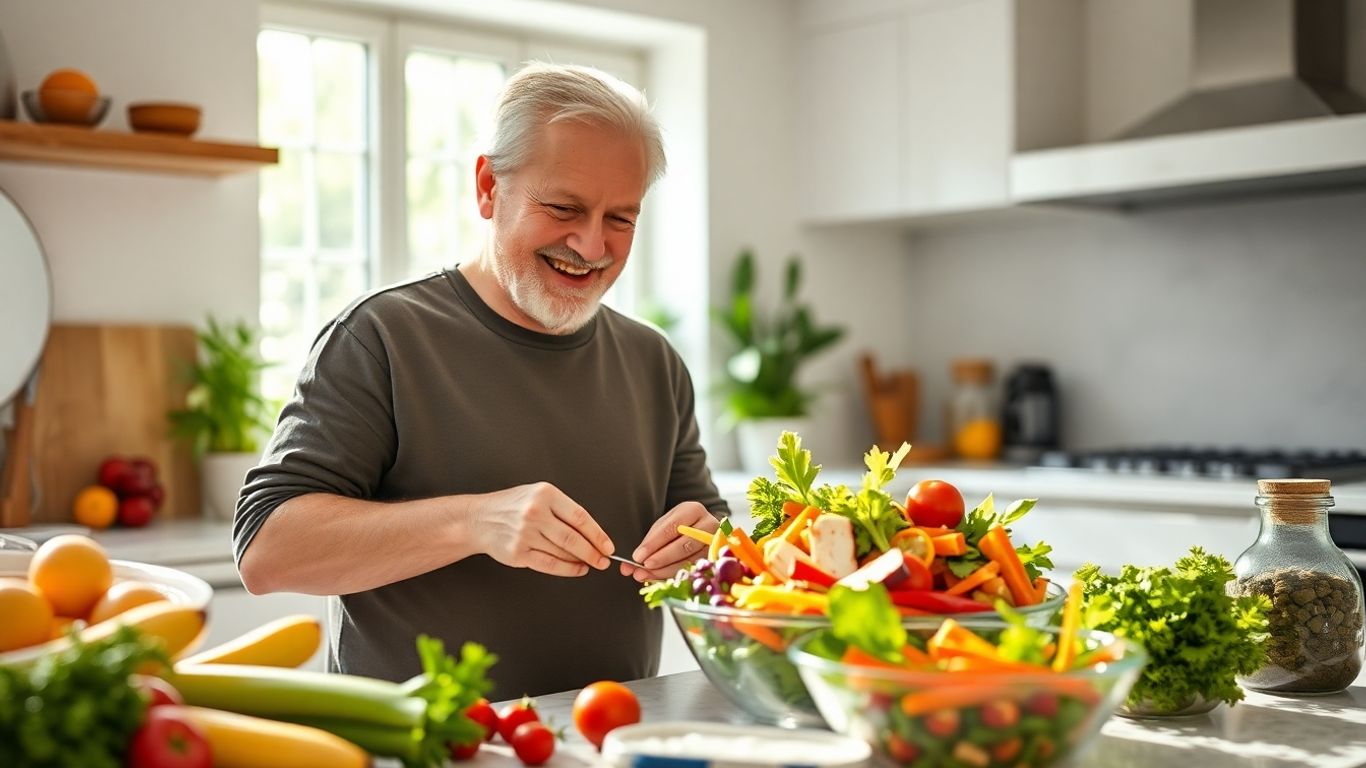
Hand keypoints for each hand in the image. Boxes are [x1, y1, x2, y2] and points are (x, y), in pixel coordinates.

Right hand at [473, 482, 614, 576]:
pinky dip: (568, 569)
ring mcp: (525, 534)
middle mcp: (535, 513)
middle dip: (593, 552)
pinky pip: (550, 564)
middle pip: (573, 538)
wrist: (479, 518)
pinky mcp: (518, 553)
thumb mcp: (538, 495)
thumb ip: (562, 509)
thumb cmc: (513, 506)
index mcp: (545, 494)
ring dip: (581, 561)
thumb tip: (592, 533)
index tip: (607, 545)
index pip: (580, 517)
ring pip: (563, 552)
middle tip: (604, 560)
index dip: (597, 534)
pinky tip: (577, 569)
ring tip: (591, 563)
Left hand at [621, 502, 718, 581]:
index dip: (654, 543)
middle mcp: (708, 526)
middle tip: (643, 568)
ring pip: (690, 561)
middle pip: (684, 545)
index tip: (638, 556)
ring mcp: (715, 545)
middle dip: (661, 559)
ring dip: (665, 571)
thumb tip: (631, 564)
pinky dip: (674, 577)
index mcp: (693, 510)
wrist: (702, 530)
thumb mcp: (665, 526)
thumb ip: (649, 542)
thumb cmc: (680, 528)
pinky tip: (660, 580)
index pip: (672, 527)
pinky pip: (694, 572)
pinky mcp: (716, 561)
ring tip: (646, 576)